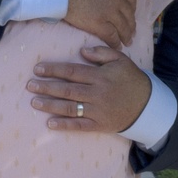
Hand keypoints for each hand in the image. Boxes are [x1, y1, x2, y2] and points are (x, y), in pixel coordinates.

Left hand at [28, 46, 151, 133]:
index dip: (54, 70)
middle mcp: (97, 93)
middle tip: (30, 85)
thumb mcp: (121, 60)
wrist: (147, 105)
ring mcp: (98, 110)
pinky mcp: (100, 125)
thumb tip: (81, 51)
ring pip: (71, 108)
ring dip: (51, 106)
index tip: (38, 69)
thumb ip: (101, 53)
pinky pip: (80, 126)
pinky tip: (50, 123)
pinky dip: (65, 125)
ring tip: (34, 102)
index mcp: (100, 76)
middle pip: (67, 90)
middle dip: (47, 87)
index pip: (72, 72)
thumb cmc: (131, 79)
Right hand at [64, 0, 136, 47]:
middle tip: (130, 31)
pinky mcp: (99, 25)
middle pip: (129, 15)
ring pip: (123, 27)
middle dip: (131, 24)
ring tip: (126, 41)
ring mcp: (109, 13)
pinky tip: (116, 45)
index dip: (131, 7)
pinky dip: (115, 42)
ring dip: (126, 35)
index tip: (129, 12)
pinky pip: (112, 36)